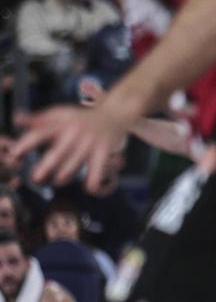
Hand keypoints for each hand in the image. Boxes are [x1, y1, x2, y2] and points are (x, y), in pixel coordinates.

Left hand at [15, 105, 133, 190]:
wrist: (114, 114)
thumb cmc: (83, 118)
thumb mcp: (61, 114)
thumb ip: (39, 119)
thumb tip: (17, 120)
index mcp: (60, 124)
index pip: (39, 134)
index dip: (25, 145)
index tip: (15, 156)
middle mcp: (74, 133)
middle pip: (57, 153)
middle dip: (45, 168)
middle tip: (36, 179)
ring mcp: (90, 143)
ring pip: (74, 165)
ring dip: (64, 176)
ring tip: (59, 180)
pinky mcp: (104, 152)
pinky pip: (97, 172)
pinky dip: (93, 183)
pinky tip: (90, 188)